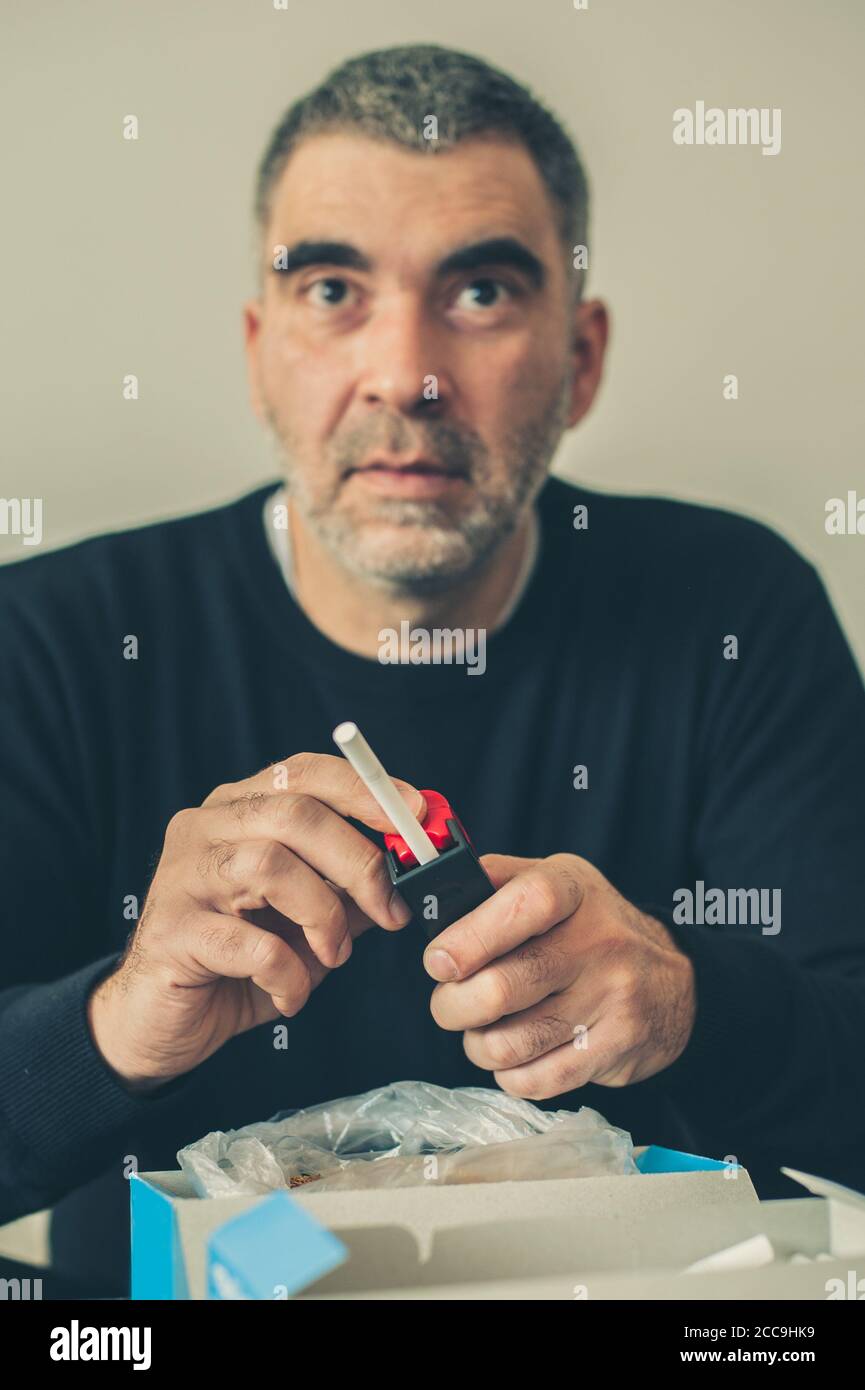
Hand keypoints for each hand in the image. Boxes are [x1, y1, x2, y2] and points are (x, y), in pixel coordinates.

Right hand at [88, 754, 423, 1089]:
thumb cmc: (238, 963)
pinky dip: (288, 973)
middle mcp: (204, 828)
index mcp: (238, 811)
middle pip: (295, 813)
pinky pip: (250, 942)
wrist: (160, 1022)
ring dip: (324, 916)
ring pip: (270, 864)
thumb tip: (412, 867)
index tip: (416, 815)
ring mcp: (182, 876)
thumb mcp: (307, 920)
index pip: (304, 772)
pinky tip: (292, 995)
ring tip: (334, 956)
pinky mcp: (172, 932)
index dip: (364, 789)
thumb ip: (349, 889)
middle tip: (390, 911)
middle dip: (360, 862)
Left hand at [424, 853, 695, 1097]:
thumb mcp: (554, 881)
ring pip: (511, 1043)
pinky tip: (515, 1055)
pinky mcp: (617, 1048)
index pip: (519, 906)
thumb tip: (429, 898)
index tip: (438, 962)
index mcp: (572, 890)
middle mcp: (598, 942)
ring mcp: (612, 998)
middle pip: (500, 988)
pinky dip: (509, 1075)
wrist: (675, 980)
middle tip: (449, 1004)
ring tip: (480, 1032)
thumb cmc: (591, 927)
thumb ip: (493, 882)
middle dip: (452, 1005)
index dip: (467, 938)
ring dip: (477, 1045)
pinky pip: (537, 1080)